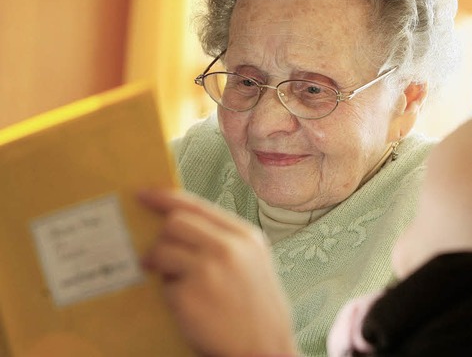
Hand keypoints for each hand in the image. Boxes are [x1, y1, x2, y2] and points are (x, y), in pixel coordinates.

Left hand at [139, 189, 297, 355]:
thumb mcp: (253, 264)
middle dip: (163, 238)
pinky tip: (189, 308)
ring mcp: (207, 269)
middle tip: (158, 256)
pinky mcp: (188, 294)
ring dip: (161, 266)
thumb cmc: (257, 311)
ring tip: (177, 285)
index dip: (165, 197)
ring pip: (162, 249)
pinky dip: (169, 294)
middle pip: (175, 222)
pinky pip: (163, 285)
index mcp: (246, 236)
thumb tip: (181, 225)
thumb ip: (225, 241)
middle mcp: (228, 247)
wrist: (264, 351)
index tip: (143, 194)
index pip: (197, 205)